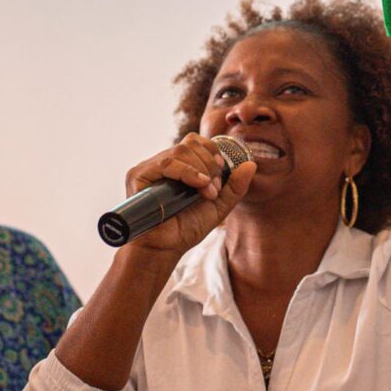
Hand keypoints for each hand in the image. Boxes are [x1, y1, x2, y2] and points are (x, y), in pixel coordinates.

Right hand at [121, 133, 255, 257]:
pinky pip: (167, 164)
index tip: (220, 170)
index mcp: (179, 166)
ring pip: (180, 151)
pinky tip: (199, 185)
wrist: (165, 249)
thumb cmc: (186, 229)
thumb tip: (251, 164)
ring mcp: (150, 168)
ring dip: (201, 169)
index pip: (195, 142)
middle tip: (214, 188)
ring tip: (207, 193)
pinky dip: (187, 172)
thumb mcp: (218, 207)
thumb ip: (235, 187)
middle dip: (209, 163)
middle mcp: (163, 163)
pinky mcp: (138, 175)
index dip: (212, 151)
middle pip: (190, 143)